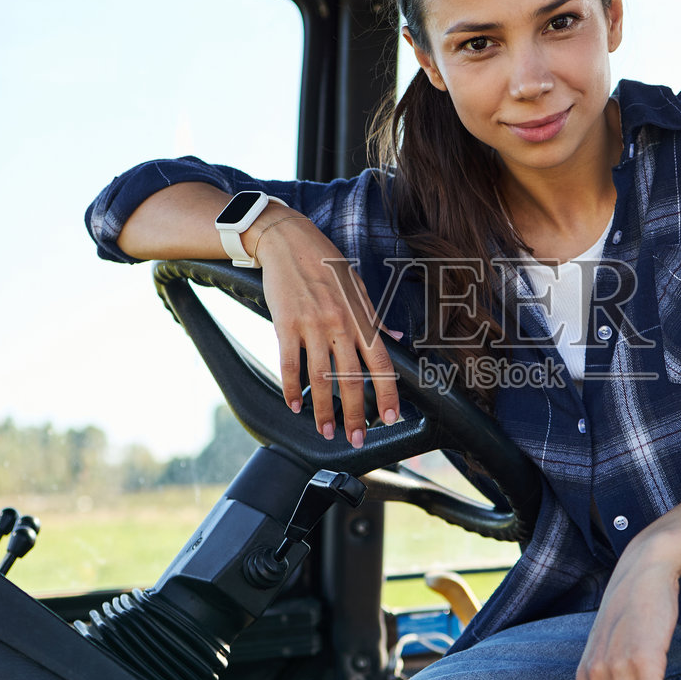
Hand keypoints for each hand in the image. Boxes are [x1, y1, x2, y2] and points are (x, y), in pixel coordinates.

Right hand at [252, 209, 402, 446]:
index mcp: (361, 318)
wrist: (287, 240)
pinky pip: (290, 365)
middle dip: (356, 415)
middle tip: (357, 439)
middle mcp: (340, 325)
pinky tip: (294, 406)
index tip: (390, 417)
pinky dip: (292, 389)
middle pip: (351, 380)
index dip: (388, 393)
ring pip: (321, 379)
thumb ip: (375, 316)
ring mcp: (312, 327)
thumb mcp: (358, 285)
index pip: (381, 364)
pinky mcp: (285, 325)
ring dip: (324, 410)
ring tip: (326, 431)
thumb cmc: (325, 262)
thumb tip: (395, 337)